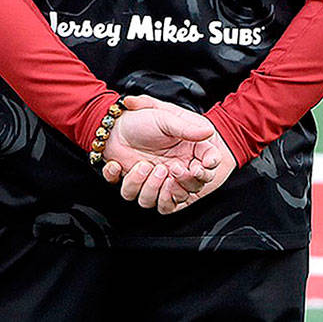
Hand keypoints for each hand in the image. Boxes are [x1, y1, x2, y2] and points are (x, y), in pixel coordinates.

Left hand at [98, 95, 232, 213]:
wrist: (114, 125)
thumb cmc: (142, 119)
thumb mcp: (166, 119)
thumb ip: (187, 128)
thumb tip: (208, 132)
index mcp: (187, 155)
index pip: (205, 173)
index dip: (203, 175)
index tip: (196, 168)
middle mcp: (174, 172)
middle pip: (186, 192)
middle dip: (179, 183)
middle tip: (171, 167)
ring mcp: (154, 182)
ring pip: (159, 202)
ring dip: (151, 187)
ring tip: (144, 166)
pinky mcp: (136, 186)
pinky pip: (134, 196)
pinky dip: (128, 183)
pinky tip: (120, 166)